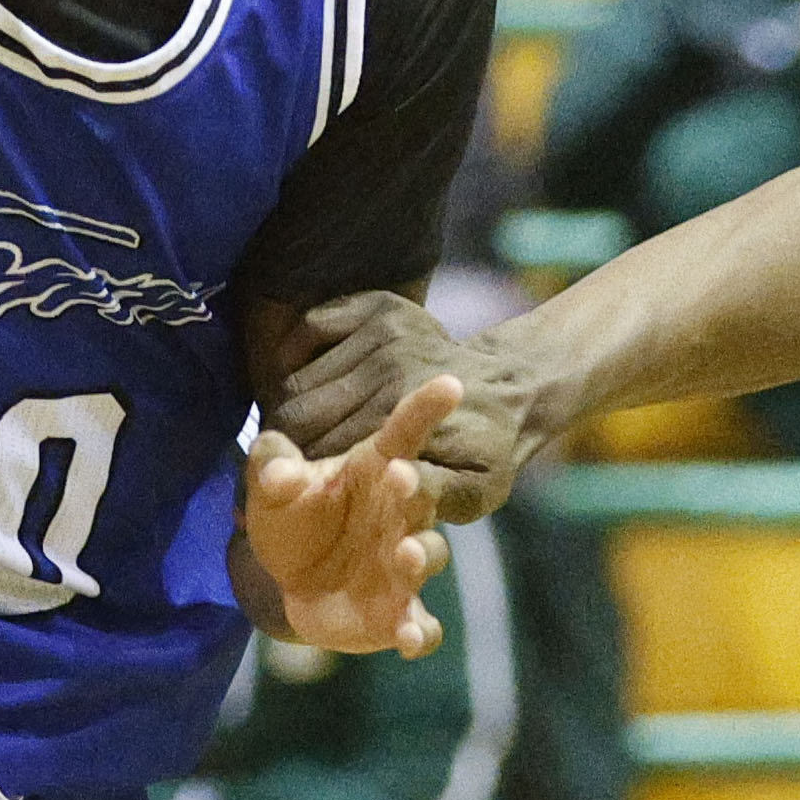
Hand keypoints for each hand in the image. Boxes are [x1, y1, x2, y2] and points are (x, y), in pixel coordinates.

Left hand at [242, 380, 456, 655]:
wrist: (293, 586)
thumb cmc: (294, 521)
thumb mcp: (272, 489)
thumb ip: (272, 468)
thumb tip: (278, 471)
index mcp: (374, 473)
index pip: (404, 434)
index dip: (426, 409)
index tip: (450, 384)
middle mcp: (400, 516)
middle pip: (421, 496)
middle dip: (417, 488)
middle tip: (403, 478)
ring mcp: (403, 566)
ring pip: (428, 557)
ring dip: (421, 557)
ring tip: (406, 555)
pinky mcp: (398, 614)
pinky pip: (421, 623)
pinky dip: (421, 633)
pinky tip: (410, 638)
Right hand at [276, 287, 547, 519]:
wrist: (512, 387)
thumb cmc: (486, 452)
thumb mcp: (475, 489)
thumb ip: (434, 493)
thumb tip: (395, 480)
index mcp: (405, 414)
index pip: (321, 449)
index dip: (299, 475)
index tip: (293, 490)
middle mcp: (389, 365)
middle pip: (299, 412)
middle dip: (288, 444)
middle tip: (291, 466)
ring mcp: (382, 329)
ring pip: (296, 377)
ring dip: (287, 407)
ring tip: (297, 435)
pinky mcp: (376, 306)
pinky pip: (308, 330)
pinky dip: (293, 357)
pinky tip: (305, 385)